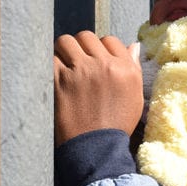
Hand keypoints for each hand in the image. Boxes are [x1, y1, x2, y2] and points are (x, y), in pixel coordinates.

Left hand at [54, 31, 142, 145]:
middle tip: (78, 61)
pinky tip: (54, 75)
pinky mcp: (59, 80)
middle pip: (86, 36)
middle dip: (81, 46)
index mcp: (124, 67)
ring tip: (64, 64)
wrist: (97, 148)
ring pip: (66, 41)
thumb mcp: (136, 95)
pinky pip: (51, 58)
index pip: (109, 40)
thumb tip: (133, 46)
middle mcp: (103, 65)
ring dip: (64, 50)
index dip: (101, 48)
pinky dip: (51, 64)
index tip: (96, 60)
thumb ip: (134, 67)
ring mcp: (80, 71)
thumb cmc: (118, 123)